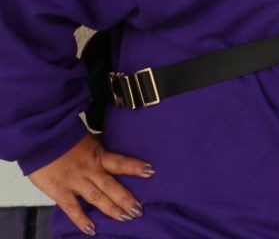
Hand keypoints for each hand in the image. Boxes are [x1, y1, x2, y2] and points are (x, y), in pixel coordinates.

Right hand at [28, 133, 153, 235]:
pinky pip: (72, 208)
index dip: (135, 166)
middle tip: (139, 210)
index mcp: (97, 155)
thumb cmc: (63, 138)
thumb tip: (113, 145)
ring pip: (97, 197)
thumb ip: (99, 146)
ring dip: (112, 209)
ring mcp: (75, 181)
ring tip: (126, 218)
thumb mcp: (87, 138)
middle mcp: (90, 170)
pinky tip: (92, 230)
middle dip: (126, 199)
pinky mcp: (59, 190)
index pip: (121, 162)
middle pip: (112, 185)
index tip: (151, 171)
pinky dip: (81, 220)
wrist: (39, 139)